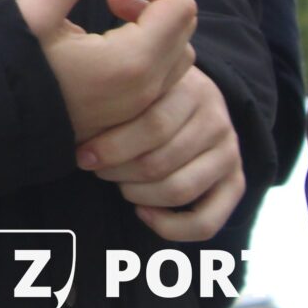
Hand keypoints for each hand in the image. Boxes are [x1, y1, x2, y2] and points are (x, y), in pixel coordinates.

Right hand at [14, 0, 197, 141]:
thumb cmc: (9, 66)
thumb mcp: (37, 12)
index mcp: (132, 61)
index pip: (177, 4)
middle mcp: (147, 88)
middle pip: (184, 26)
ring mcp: (141, 107)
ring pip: (178, 53)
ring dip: (156, 20)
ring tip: (113, 4)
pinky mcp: (129, 116)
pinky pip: (163, 75)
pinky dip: (150, 46)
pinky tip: (110, 37)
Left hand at [76, 64, 245, 242]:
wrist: (188, 95)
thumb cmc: (143, 91)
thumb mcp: (132, 80)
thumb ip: (112, 91)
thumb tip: (71, 115)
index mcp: (190, 88)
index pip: (151, 126)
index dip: (111, 147)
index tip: (81, 155)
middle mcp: (216, 120)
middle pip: (160, 162)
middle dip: (118, 172)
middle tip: (95, 169)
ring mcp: (229, 152)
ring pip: (178, 190)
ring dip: (138, 195)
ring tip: (118, 184)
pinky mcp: (235, 182)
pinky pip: (207, 221)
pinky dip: (171, 227)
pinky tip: (143, 213)